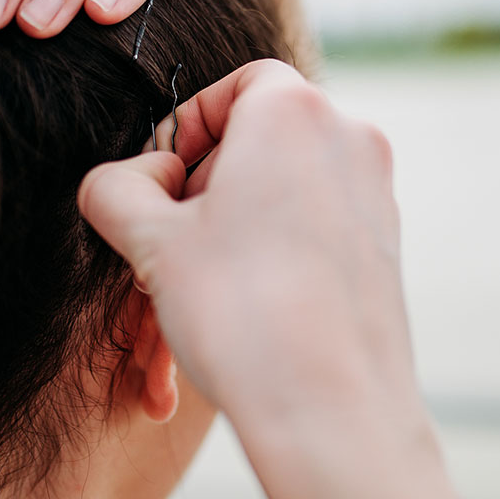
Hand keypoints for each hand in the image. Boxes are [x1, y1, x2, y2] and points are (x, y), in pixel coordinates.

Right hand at [77, 61, 499, 498]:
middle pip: (255, 140)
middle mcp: (349, 138)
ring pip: (280, 191)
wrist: (330, 413)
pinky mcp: (384, 247)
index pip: (232, 85)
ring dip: (226, 229)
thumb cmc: (240, 315)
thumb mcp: (151, 241)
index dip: (183, 128)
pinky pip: (311, 229)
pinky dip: (267, 254)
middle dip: (199, 188)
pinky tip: (232, 312)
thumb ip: (115, 187)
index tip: (157, 183)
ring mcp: (376, 194)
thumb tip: (121, 181)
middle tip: (163, 242)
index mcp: (294, 110)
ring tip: (189, 289)